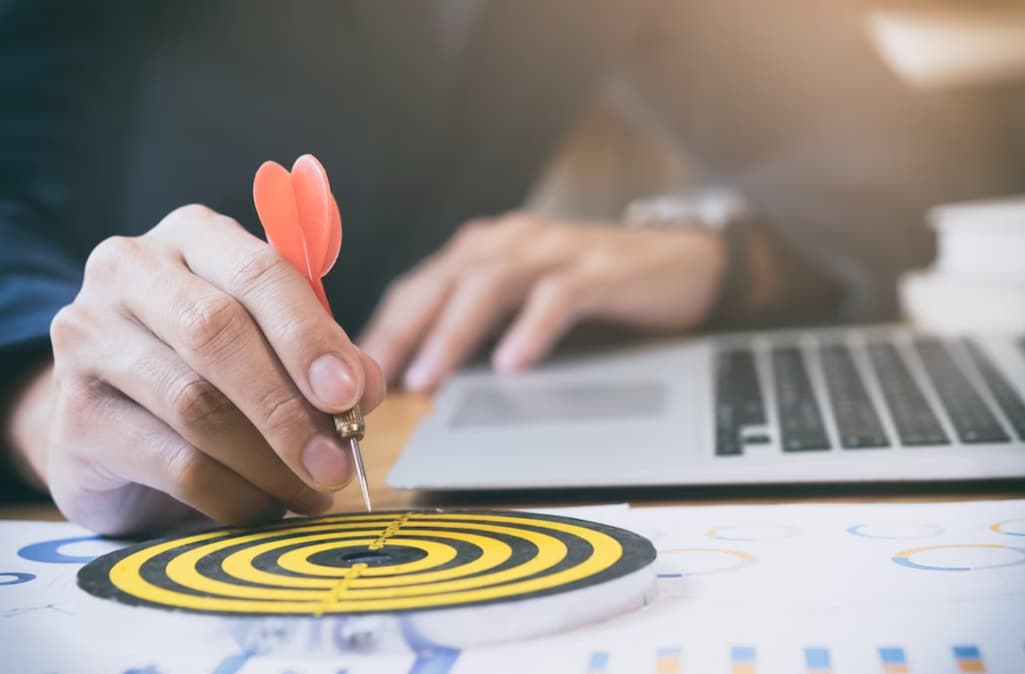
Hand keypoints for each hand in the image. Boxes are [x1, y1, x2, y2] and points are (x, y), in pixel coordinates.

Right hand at [17, 205, 384, 534]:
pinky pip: (172, 463)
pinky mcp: (74, 418)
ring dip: (269, 461)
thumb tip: (366, 388)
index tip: (349, 393)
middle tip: (336, 460)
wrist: (114, 418)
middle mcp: (128, 272)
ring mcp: (88, 340)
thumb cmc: (212, 366)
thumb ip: (322, 356)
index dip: (308, 335)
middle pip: (216, 334)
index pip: (257, 271)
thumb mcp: (273, 344)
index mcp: (192, 236)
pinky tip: (265, 506)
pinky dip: (233, 494)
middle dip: (288, 406)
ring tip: (313, 490)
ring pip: (195, 405)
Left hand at [360, 212, 724, 390]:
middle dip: (403, 330)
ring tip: (428, 378)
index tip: (350, 372)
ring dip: (453, 332)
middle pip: (443, 280)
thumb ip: (477, 322)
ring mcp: (557, 252)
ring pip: (491, 284)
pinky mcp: (601, 269)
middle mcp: (513, 242)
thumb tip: (418, 372)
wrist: (681, 262)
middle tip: (371, 378)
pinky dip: (531, 328)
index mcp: (486, 250)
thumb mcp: (524, 300)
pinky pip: (559, 296)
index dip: (384, 327)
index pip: (420, 286)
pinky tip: (512, 363)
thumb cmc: (592, 287)